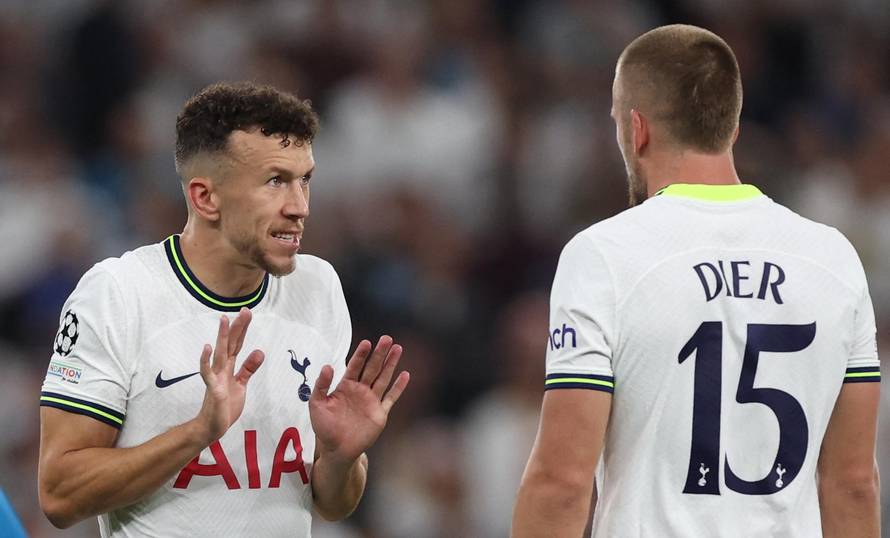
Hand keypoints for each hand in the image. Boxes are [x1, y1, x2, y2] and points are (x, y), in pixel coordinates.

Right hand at [195, 308, 264, 443]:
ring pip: (220, 354)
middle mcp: (221, 369)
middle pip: (230, 344)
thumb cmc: (225, 405)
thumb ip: (248, 368)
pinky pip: (208, 374)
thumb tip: (259, 351)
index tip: (247, 313)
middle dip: (237, 327)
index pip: (237, 344)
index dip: (242, 329)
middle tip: (244, 310)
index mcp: (229, 368)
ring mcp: (216, 378)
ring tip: (224, 320)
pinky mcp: (213, 390)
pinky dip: (206, 361)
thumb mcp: (241, 385)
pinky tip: (207, 348)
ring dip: (222, 337)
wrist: (212, 427)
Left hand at [310, 336, 408, 463]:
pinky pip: (391, 398)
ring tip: (398, 348)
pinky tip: (405, 375)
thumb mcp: (316, 405)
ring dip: (390, 364)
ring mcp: (371, 401)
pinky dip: (398, 387)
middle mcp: (361, 391)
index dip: (361, 354)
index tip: (367, 342)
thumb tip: (328, 366)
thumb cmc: (324, 428)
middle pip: (372, 368)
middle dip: (380, 353)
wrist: (336, 450)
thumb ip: (320, 385)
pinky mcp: (380, 414)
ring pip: (383, 378)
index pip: (355, 366)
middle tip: (387, 338)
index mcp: (346, 387)